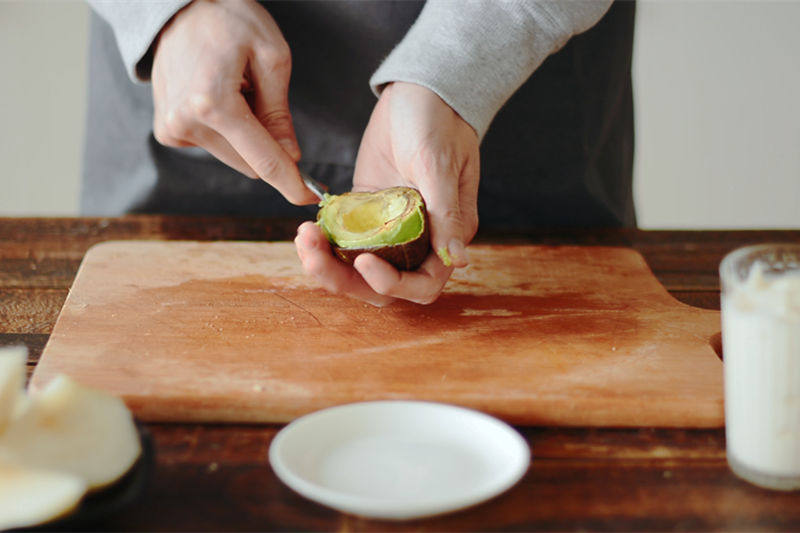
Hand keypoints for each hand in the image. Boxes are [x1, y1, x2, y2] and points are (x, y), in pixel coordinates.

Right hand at [151, 0, 315, 203]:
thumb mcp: (271, 57)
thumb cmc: (229, 18)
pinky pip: (214, 146)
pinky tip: (217, 95)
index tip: (310, 198)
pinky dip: (225, 130)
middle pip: (250, 163)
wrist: (177, 4)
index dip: (292, 183)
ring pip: (233, 156)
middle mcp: (186, 122)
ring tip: (234, 89)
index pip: (264, 161)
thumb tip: (290, 157)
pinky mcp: (166, 131)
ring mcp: (172, 129)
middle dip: (267, 144)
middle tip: (262, 99)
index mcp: (214, 104)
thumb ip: (280, 113)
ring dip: (244, 134)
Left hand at [296, 82, 479, 304]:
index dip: (392, 284)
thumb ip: (447, 216)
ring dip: (327, 264)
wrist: (419, 90)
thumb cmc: (439, 122)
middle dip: (345, 280)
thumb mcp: (440, 166)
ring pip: (356, 267)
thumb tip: (457, 260)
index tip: (364, 262)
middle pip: (381, 284)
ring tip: (304, 240)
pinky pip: (342, 240)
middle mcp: (419, 239)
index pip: (422, 284)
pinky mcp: (365, 211)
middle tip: (314, 257)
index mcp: (445, 235)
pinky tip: (305, 229)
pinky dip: (323, 242)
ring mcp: (389, 227)